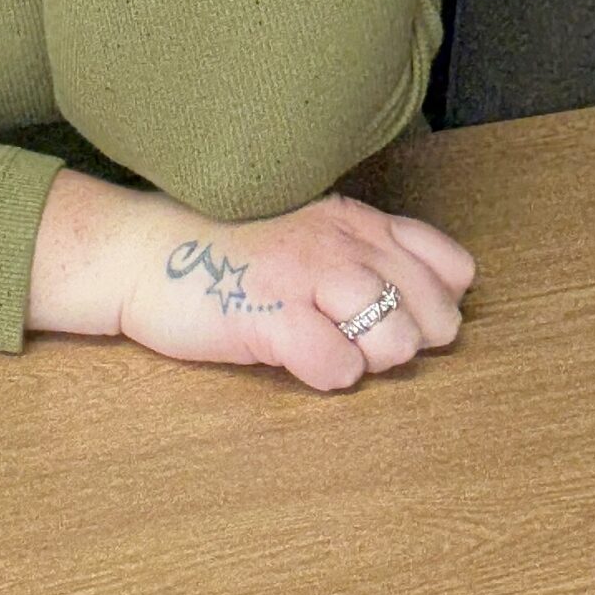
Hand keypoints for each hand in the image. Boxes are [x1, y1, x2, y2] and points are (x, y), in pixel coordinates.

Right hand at [114, 187, 476, 392]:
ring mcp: (306, 276)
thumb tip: (426, 304)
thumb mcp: (307, 232)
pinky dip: (327, 374)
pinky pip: (337, 366)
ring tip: (329, 350)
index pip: (451, 267)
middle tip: (360, 343)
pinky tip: (298, 358)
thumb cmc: (227, 251)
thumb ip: (364, 253)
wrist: (143, 250)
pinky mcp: (270, 315)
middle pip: (435, 314)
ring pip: (397, 339)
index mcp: (354, 219)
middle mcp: (340, 242)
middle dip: (410, 342)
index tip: (398, 316)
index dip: (436, 304)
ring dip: (372, 360)